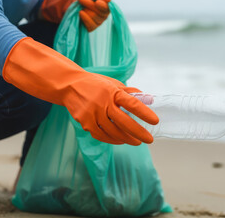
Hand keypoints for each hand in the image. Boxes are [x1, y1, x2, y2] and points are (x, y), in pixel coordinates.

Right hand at [3, 38, 158, 145]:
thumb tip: (148, 99)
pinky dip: (113, 140)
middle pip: (124, 122)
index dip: (144, 113)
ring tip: (137, 142)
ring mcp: (93, 114)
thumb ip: (129, 92)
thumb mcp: (113, 83)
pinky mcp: (85, 123)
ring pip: (113, 132)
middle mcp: (103, 103)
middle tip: (149, 139)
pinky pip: (102, 136)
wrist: (69, 86)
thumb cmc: (95, 84)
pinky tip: (121, 140)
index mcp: (112, 91)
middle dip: (139, 132)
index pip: (132, 103)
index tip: (155, 121)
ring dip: (127, 139)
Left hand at [41, 0, 110, 31]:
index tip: (98, 2)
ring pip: (97, 20)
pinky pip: (91, 26)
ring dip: (87, 12)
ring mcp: (96, 22)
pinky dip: (85, 20)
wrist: (59, 8)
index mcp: (102, 4)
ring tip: (78, 8)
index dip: (104, 5)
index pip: (107, 7)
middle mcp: (101, 14)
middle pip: (102, 13)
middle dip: (91, 5)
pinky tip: (80, 14)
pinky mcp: (90, 28)